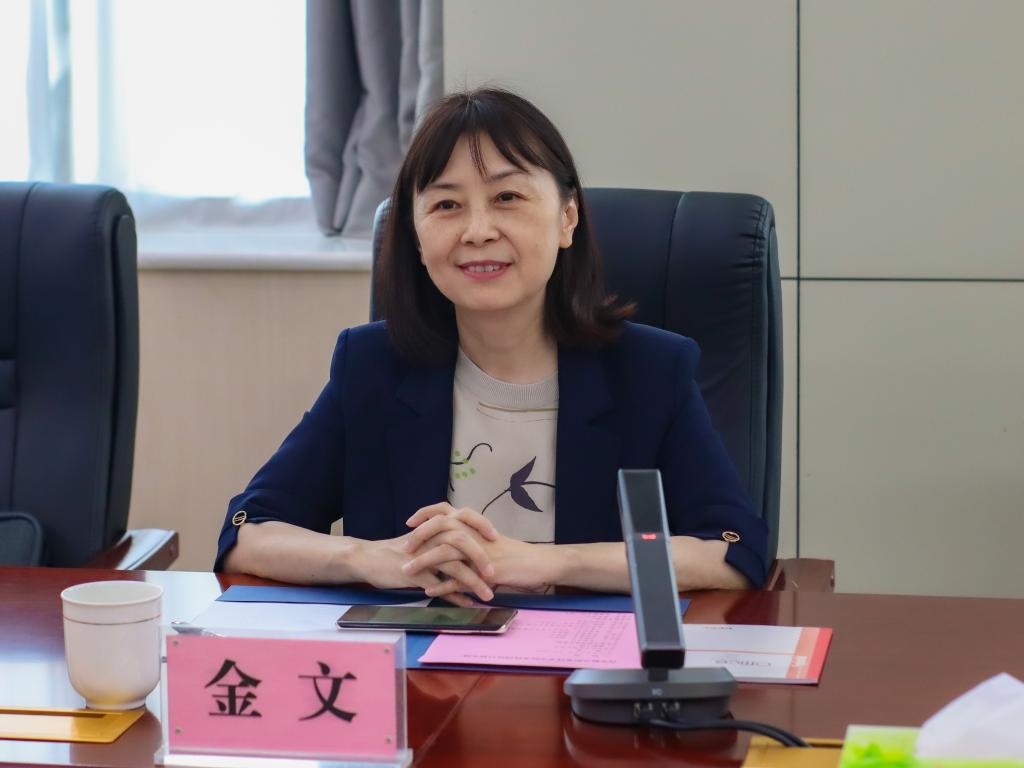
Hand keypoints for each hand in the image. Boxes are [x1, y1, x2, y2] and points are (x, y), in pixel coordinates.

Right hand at [355, 532, 487, 606]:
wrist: (369, 559)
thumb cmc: (398, 552)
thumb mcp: (422, 541)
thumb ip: (442, 541)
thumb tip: (465, 549)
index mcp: (434, 527)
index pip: (463, 519)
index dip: (481, 525)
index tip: (496, 537)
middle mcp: (429, 538)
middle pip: (462, 541)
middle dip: (481, 557)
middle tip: (495, 573)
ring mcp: (422, 556)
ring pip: (453, 567)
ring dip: (473, 582)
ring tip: (488, 595)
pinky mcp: (414, 574)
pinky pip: (439, 586)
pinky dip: (455, 596)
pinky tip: (468, 604)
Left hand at [405, 505, 559, 595]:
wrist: (538, 563)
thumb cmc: (514, 554)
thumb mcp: (488, 543)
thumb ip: (468, 541)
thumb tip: (447, 544)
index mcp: (474, 525)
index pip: (445, 510)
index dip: (425, 513)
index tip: (409, 521)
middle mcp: (475, 534)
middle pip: (440, 528)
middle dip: (419, 536)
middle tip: (404, 548)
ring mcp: (480, 552)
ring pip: (445, 552)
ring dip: (424, 562)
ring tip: (407, 571)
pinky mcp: (486, 570)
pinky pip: (459, 578)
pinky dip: (442, 586)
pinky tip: (429, 591)